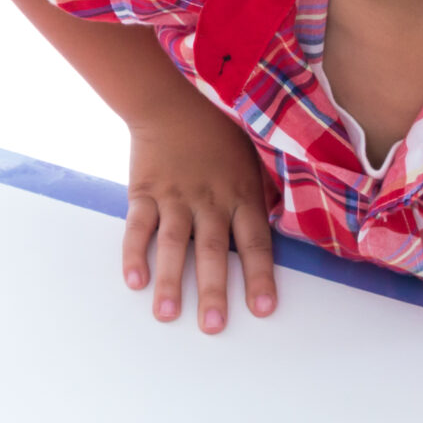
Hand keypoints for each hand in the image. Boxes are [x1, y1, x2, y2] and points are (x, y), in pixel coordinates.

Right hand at [123, 98, 277, 333]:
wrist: (174, 96)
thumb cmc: (221, 127)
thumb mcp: (255, 154)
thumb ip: (267, 191)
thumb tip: (288, 225)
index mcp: (242, 193)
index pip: (255, 242)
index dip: (259, 276)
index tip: (263, 309)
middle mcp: (210, 199)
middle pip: (212, 251)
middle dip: (213, 290)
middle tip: (213, 326)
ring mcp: (175, 196)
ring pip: (173, 244)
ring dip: (170, 281)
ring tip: (167, 315)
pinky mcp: (144, 190)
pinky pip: (138, 225)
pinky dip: (134, 253)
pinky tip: (134, 280)